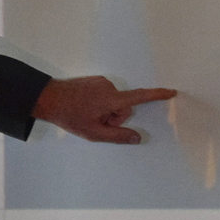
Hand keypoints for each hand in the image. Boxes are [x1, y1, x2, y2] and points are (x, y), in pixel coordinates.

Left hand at [31, 76, 176, 144]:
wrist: (48, 98)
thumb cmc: (70, 116)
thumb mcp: (94, 133)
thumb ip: (117, 136)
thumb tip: (138, 138)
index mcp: (111, 99)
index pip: (139, 97)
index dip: (157, 95)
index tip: (171, 92)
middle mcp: (109, 87)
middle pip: (123, 107)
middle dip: (113, 117)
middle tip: (94, 122)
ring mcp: (101, 82)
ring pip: (113, 102)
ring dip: (104, 111)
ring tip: (86, 113)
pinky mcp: (94, 81)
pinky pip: (104, 96)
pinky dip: (98, 104)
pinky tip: (84, 107)